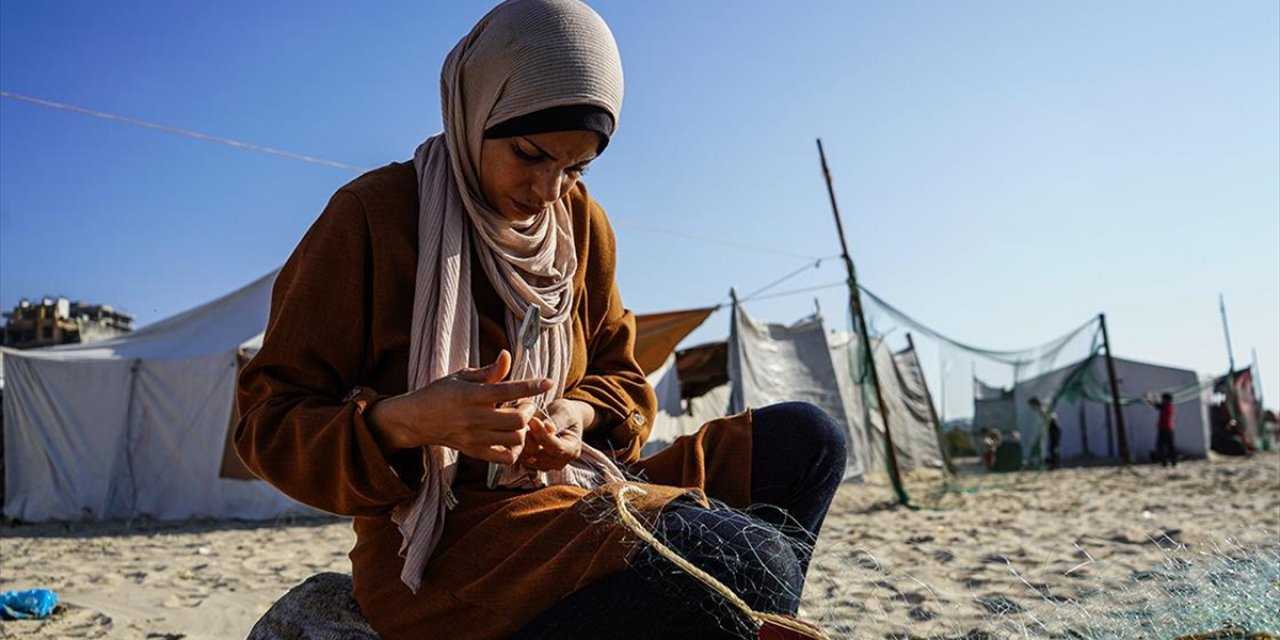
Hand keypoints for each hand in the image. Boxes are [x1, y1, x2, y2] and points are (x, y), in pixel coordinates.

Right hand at [367, 350, 550, 464]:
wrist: (416, 419)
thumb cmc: (440, 392)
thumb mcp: (462, 376)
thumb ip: (489, 371)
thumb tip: (508, 356)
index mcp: (472, 394)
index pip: (508, 390)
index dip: (531, 386)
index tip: (548, 382)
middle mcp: (475, 417)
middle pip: (516, 420)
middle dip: (528, 411)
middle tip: (525, 405)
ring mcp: (474, 437)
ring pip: (514, 440)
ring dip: (523, 430)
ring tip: (518, 422)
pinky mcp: (473, 452)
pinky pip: (503, 458)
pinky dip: (514, 450)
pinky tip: (510, 439)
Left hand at [517, 399, 592, 470]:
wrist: (563, 419)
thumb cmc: (565, 413)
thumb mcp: (564, 412)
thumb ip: (555, 421)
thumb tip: (543, 426)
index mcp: (572, 450)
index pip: (557, 448)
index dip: (543, 436)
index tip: (533, 421)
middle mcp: (560, 462)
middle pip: (540, 456)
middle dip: (530, 439)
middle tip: (524, 421)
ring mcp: (546, 465)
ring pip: (528, 459)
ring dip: (522, 443)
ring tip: (522, 426)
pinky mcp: (534, 464)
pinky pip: (522, 459)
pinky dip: (518, 447)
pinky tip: (517, 434)